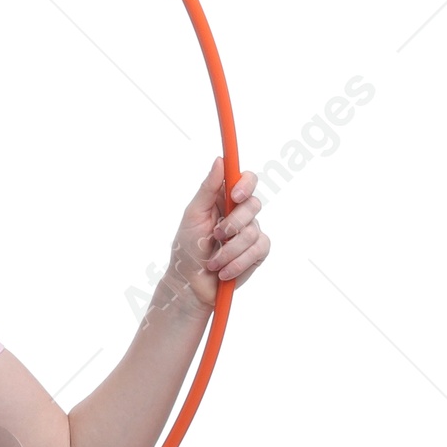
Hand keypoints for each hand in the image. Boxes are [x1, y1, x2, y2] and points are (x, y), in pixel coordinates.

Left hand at [164, 158, 269, 310]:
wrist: (191, 286)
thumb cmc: (187, 251)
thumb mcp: (193, 216)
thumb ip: (207, 189)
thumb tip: (220, 160)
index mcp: (223, 200)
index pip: (245, 180)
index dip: (245, 184)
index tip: (235, 196)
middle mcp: (239, 213)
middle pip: (253, 205)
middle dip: (233, 224)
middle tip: (216, 236)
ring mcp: (250, 233)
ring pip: (253, 231)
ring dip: (230, 250)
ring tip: (214, 262)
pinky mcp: (257, 252)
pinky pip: (259, 249)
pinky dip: (238, 262)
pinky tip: (225, 271)